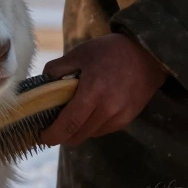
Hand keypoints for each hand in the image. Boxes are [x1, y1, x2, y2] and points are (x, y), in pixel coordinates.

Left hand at [38, 34, 167, 146]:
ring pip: (89, 135)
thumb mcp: (79, 53)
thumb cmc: (110, 51)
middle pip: (77, 136)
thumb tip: (41, 84)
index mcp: (92, 92)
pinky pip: (103, 130)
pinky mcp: (128, 119)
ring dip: (77, 131)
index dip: (52, 135)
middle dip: (61, 135)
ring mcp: (119, 116)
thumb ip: (57, 69)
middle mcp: (107, 109)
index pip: (68, 125)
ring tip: (72, 116)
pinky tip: (90, 112)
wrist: (148, 55)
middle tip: (52, 127)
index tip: (40, 137)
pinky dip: (92, 126)